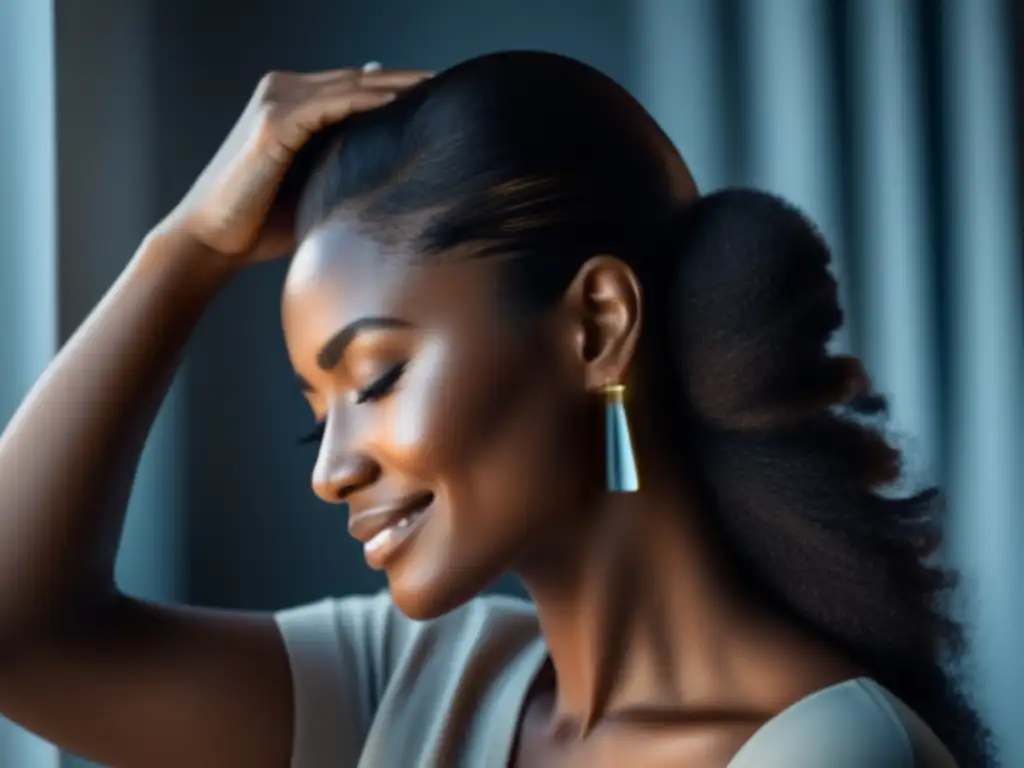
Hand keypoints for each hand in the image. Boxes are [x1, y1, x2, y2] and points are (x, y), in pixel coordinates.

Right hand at [161, 65, 430, 264]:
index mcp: (294, 105)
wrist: (212, 241)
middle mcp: (283, 93)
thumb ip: (346, 167)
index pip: (356, 87)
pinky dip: (366, 101)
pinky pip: (331, 104)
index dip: (398, 88)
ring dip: (397, 85)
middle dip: (406, 80)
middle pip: (359, 79)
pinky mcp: (274, 121)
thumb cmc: (263, 225)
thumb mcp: (317, 189)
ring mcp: (276, 102)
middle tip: (450, 83)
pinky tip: (399, 103)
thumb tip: (390, 165)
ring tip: (437, 87)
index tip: (440, 95)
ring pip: (350, 85)